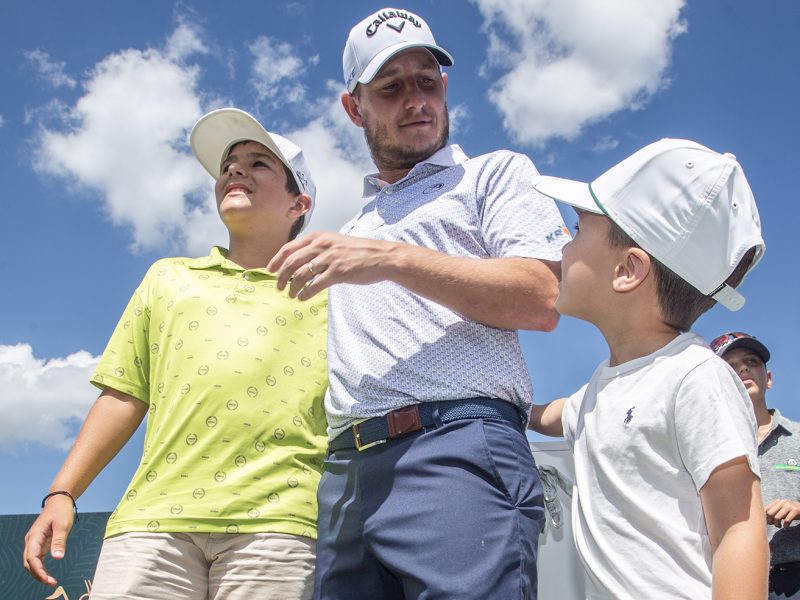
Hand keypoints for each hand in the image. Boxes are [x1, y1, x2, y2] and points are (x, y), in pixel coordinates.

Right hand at [23, 494, 74, 585]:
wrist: (60, 501)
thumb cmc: (61, 511)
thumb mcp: (62, 525)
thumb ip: (59, 541)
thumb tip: (58, 558)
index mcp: (34, 536)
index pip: (32, 558)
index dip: (38, 570)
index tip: (47, 579)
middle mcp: (31, 540)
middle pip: (29, 563)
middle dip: (37, 574)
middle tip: (51, 583)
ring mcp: (34, 542)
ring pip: (31, 562)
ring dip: (38, 573)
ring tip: (51, 581)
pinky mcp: (40, 543)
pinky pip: (37, 559)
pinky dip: (41, 567)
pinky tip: (48, 574)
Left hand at [267, 232, 397, 299]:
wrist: (382, 257)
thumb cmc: (358, 252)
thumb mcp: (335, 243)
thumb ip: (317, 249)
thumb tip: (299, 261)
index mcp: (319, 237)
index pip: (289, 247)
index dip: (276, 260)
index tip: (269, 270)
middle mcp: (322, 246)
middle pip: (291, 262)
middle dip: (281, 277)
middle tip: (278, 287)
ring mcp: (330, 259)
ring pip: (300, 275)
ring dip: (292, 287)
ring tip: (291, 295)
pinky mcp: (338, 272)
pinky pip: (315, 285)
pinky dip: (305, 293)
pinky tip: (302, 298)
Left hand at [765, 498, 799, 527]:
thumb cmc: (792, 512)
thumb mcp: (782, 510)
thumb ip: (774, 512)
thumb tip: (763, 519)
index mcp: (777, 501)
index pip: (766, 509)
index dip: (765, 517)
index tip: (768, 522)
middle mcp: (782, 502)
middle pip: (770, 513)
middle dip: (770, 521)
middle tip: (774, 525)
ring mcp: (789, 506)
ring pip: (777, 517)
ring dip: (777, 524)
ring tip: (779, 526)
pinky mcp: (795, 510)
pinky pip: (787, 520)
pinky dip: (785, 525)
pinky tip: (785, 527)